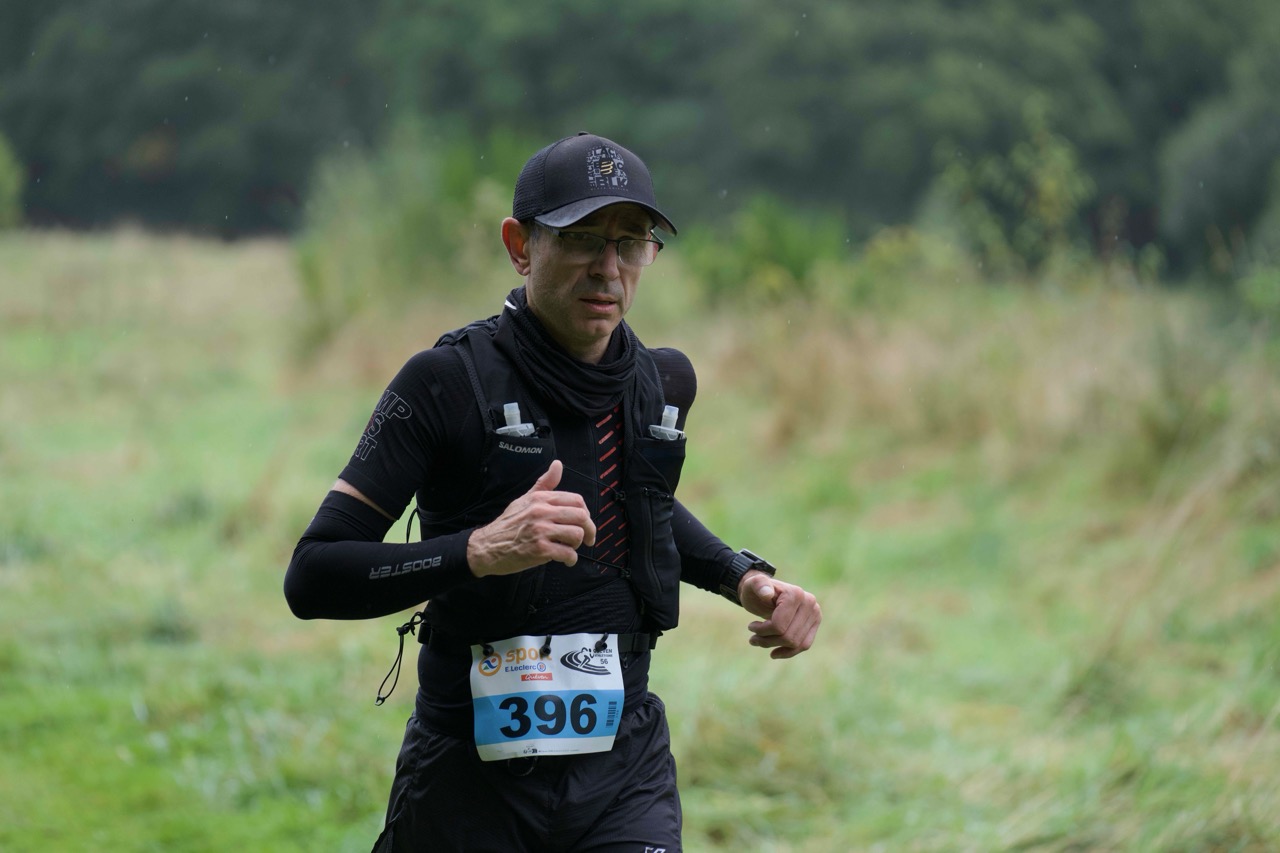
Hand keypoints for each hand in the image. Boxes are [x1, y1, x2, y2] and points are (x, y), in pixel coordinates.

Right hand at [466, 460, 596, 576]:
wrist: (486, 547)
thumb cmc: (507, 525)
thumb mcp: (524, 499)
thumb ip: (544, 484)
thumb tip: (558, 464)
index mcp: (540, 499)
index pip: (576, 500)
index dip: (586, 513)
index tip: (584, 523)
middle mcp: (541, 512)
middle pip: (581, 516)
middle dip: (589, 530)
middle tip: (587, 539)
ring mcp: (540, 530)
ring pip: (577, 534)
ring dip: (578, 545)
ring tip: (570, 548)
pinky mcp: (539, 550)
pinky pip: (568, 553)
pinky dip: (571, 559)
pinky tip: (566, 560)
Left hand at [739, 572, 820, 658]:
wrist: (765, 593)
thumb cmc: (755, 590)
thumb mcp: (751, 585)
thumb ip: (758, 585)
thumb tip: (767, 593)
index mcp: (795, 594)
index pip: (779, 625)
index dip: (762, 630)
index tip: (751, 626)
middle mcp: (810, 603)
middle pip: (788, 637)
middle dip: (767, 640)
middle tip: (753, 638)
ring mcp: (815, 614)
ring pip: (795, 643)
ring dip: (775, 646)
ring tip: (759, 642)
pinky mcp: (815, 624)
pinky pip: (804, 645)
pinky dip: (788, 652)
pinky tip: (774, 653)